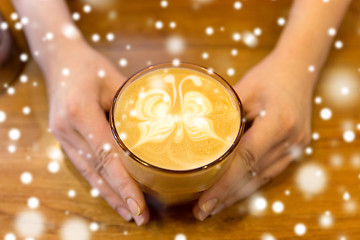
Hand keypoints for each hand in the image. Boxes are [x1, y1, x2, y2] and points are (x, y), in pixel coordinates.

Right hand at [45, 41, 148, 224]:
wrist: (58, 58)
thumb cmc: (89, 66)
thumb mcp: (114, 80)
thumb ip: (133, 105)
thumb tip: (161, 126)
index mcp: (80, 113)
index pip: (106, 156)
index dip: (124, 183)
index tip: (139, 204)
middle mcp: (67, 129)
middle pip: (98, 170)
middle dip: (119, 195)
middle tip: (140, 216)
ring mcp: (62, 136)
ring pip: (88, 172)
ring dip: (109, 194)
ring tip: (128, 212)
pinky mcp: (64, 138)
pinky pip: (83, 165)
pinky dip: (99, 182)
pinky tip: (111, 194)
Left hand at [193, 50, 313, 219]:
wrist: (300, 69)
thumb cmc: (269, 75)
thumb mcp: (244, 88)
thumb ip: (224, 112)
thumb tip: (195, 130)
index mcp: (277, 122)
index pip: (246, 159)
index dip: (224, 183)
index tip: (206, 200)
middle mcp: (290, 139)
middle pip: (254, 175)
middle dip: (227, 196)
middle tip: (203, 210)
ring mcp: (296, 146)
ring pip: (263, 179)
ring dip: (238, 194)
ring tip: (214, 206)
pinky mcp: (296, 148)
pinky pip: (270, 172)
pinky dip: (251, 184)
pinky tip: (235, 193)